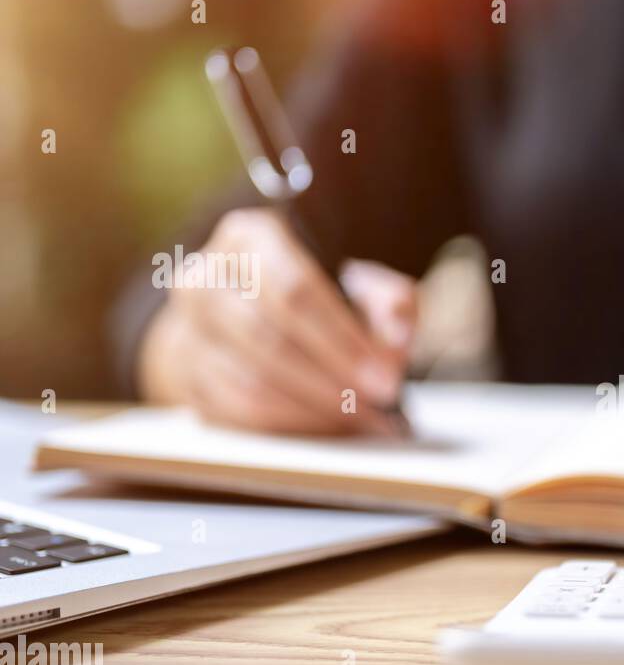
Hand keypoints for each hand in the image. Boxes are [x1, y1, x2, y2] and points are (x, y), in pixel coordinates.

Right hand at [138, 208, 415, 434]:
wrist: (252, 317)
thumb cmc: (321, 302)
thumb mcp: (365, 287)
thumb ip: (391, 305)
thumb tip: (399, 340)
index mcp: (250, 237)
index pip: (295, 290)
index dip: (343, 340)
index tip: (386, 377)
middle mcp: (205, 277)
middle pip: (270, 339)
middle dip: (332, 380)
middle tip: (377, 406)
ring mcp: (186, 328)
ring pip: (250, 381)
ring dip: (312, 409)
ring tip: (358, 419)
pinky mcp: (184, 375)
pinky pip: (235, 411)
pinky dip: (286, 426)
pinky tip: (324, 427)